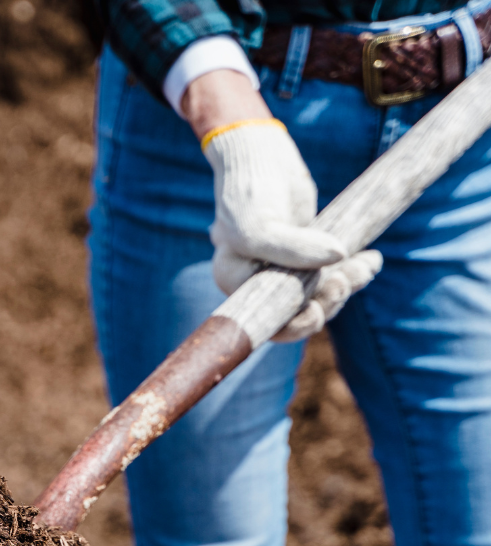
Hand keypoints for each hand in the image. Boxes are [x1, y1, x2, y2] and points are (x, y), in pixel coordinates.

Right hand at [185, 72, 380, 341]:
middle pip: (296, 313)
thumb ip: (292, 248)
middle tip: (346, 281)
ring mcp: (284, 270)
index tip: (318, 310)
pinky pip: (332, 273)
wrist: (261, 155)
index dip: (294, 326)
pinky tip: (372, 260)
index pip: (266, 323)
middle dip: (327, 302)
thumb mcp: (260, 224)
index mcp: (236, 284)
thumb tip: (339, 258)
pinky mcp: (307, 255)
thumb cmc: (250, 191)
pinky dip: (354, 270)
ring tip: (367, 265)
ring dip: (346, 284)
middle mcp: (257, 283)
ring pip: (319, 295)